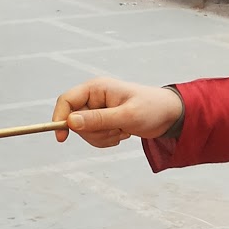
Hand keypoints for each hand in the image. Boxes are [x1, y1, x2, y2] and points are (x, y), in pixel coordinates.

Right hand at [51, 78, 183, 147]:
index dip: (59, 118)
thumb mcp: (126, 116)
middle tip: (117, 129)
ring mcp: (98, 110)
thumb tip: (70, 122)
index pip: (66, 100)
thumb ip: (98, 119)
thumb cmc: (152, 109)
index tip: (62, 138)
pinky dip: (107, 140)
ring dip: (103, 137)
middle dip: (94, 131)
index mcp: (96, 88)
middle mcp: (94, 98)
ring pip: (85, 132)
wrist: (169, 115)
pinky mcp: (104, 121)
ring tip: (123, 130)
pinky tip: (123, 133)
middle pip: (74, 121)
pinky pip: (94, 137)